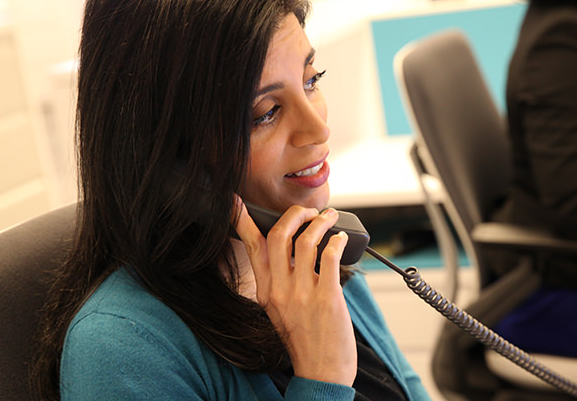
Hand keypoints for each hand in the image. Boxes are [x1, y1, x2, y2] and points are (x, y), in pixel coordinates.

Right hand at [234, 200, 355, 385]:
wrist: (321, 373)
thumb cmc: (304, 342)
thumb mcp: (279, 311)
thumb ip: (279, 283)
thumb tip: (289, 252)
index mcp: (265, 292)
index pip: (252, 248)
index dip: (243, 221)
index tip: (236, 203)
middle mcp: (280, 290)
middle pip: (279, 235)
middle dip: (295, 214)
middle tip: (309, 212)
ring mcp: (302, 294)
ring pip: (305, 240)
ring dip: (320, 222)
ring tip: (329, 219)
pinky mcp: (327, 298)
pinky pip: (329, 257)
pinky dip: (336, 241)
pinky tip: (340, 239)